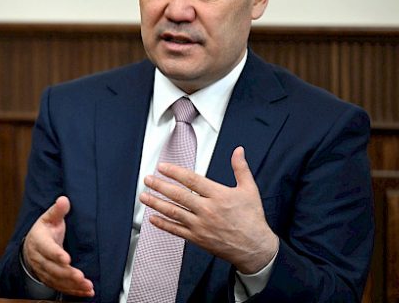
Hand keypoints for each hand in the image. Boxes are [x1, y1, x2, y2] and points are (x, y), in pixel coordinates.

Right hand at [22, 196, 94, 296]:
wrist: (31, 246)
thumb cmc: (43, 231)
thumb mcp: (49, 218)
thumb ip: (57, 210)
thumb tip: (64, 200)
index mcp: (39, 241)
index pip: (47, 249)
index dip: (56, 254)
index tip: (66, 258)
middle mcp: (40, 258)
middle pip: (52, 268)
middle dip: (67, 274)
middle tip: (80, 276)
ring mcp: (44, 271)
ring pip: (57, 280)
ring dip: (72, 285)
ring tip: (87, 286)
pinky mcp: (50, 279)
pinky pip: (61, 287)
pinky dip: (74, 291)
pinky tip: (86, 292)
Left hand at [139, 146, 278, 273]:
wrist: (255, 248)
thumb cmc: (252, 219)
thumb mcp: (250, 190)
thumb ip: (240, 168)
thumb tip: (238, 151)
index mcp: (218, 195)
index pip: (191, 180)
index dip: (174, 172)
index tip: (162, 167)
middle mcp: (207, 210)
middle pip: (178, 195)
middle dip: (160, 186)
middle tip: (148, 179)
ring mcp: (200, 225)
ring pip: (173, 212)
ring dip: (156, 203)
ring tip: (144, 196)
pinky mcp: (197, 238)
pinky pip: (176, 230)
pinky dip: (163, 224)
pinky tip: (153, 218)